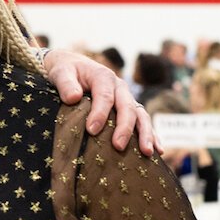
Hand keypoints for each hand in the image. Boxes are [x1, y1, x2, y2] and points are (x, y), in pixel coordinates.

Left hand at [42, 49, 157, 154]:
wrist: (73, 68)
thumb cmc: (66, 71)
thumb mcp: (61, 73)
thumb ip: (65, 84)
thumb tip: (73, 97)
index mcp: (103, 77)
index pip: (105, 96)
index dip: (100, 113)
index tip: (91, 130)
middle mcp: (119, 87)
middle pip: (127, 107)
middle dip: (125, 127)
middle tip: (118, 146)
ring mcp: (127, 99)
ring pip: (141, 115)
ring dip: (146, 133)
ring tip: (147, 152)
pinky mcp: (129, 109)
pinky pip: (143, 122)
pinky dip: (152, 135)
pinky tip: (157, 150)